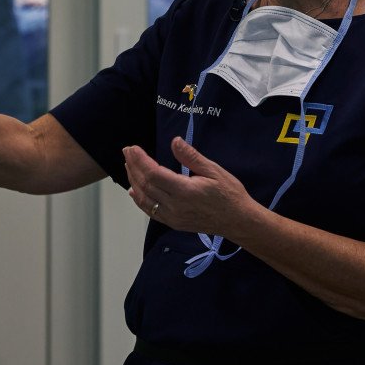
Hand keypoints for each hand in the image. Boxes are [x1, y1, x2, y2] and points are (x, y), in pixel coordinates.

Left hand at [123, 136, 253, 237]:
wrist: (238, 221)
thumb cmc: (229, 194)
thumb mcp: (214, 171)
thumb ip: (191, 157)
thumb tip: (175, 141)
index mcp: (185, 191)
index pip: (153, 174)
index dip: (140, 160)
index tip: (133, 148)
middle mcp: (175, 206)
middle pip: (145, 185)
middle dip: (133, 167)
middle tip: (127, 151)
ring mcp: (172, 217)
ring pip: (145, 199)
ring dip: (133, 181)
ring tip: (128, 165)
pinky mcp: (173, 223)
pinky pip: (150, 211)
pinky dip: (139, 200)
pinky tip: (133, 191)